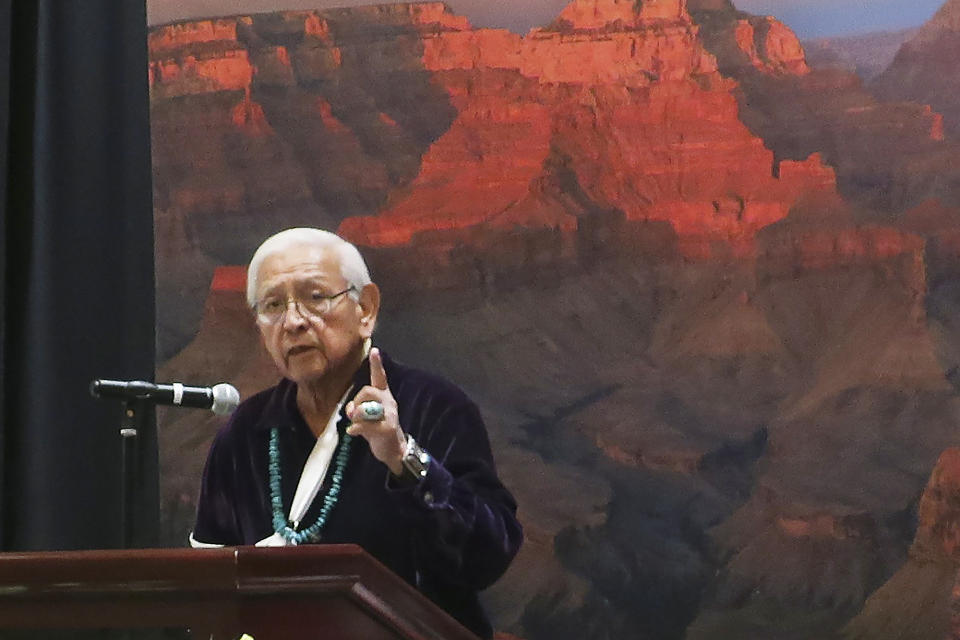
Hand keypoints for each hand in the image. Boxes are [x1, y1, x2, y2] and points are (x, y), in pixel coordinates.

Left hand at [346, 348, 406, 474]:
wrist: (394, 450)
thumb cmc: (378, 431)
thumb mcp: (366, 418)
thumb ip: (358, 410)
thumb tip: (351, 410)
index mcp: (384, 397)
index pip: (380, 378)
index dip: (377, 365)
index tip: (374, 350)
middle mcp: (389, 402)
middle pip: (368, 391)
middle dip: (357, 401)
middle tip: (354, 414)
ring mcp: (390, 415)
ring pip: (364, 409)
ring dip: (356, 418)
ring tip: (357, 426)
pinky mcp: (386, 428)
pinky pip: (364, 425)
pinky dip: (354, 429)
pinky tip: (354, 433)